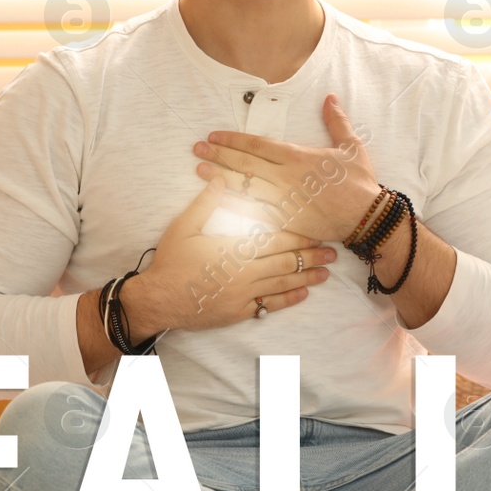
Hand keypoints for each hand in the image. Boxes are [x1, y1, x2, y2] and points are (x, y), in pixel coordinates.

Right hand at [128, 177, 337, 331]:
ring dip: (306, 278)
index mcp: (233, 249)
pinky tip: (303, 294)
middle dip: (310, 257)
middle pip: (285, 263)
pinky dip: (288, 299)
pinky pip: (269, 306)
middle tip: (332, 253)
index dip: (297, 235)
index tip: (315, 230)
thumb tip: (222, 178)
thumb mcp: (183, 227)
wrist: (158, 300)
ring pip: (282, 285)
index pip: (274, 240)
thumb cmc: (170, 262)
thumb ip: (205, 203)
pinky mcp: (239, 312)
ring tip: (325, 273)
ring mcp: (243, 295)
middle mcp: (244, 273)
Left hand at [190, 93, 379, 243]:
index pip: (257, 145)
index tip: (214, 135)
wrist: (366, 218)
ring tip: (199, 170)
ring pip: (244, 187)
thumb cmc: (359, 182)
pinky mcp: (285, 221)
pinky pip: (254, 212)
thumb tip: (330, 97)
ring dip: (220, 178)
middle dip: (219, 154)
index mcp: (297, 157)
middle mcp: (285, 177)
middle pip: (244, 163)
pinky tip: (218, 201)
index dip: (233, 139)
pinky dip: (235, 206)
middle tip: (196, 149)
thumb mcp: (351, 146)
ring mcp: (283, 200)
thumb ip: (337, 121)